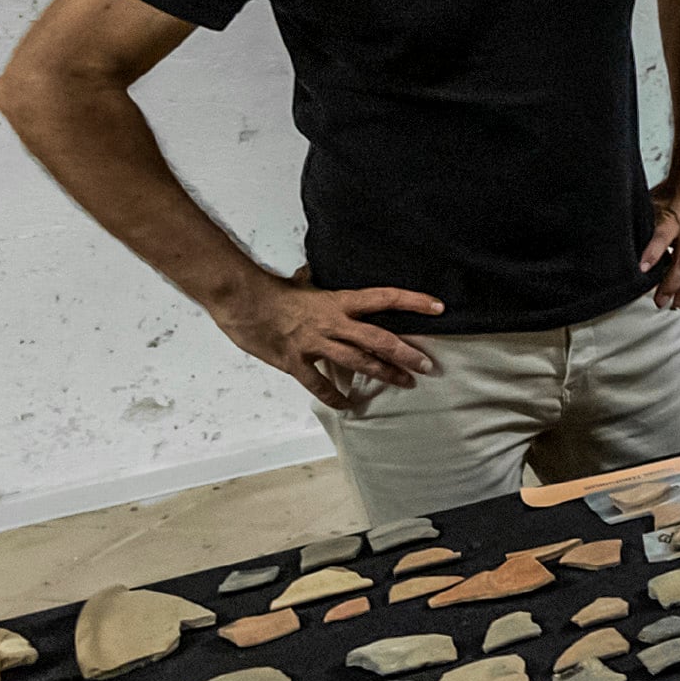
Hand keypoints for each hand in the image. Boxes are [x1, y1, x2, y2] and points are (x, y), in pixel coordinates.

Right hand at [214, 268, 443, 408]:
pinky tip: (348, 405)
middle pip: (379, 339)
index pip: (384, 298)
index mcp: (338, 301)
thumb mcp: (301, 285)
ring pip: (358, 362)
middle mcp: (332, 322)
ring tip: (405, 383)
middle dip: (406, 354)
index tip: (438, 307)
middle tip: (427, 365)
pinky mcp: (296, 361)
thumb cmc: (271, 291)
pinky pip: (319, 384)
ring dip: (384, 374)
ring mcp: (315, 343)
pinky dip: (335, 397)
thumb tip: (309, 275)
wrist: (241, 301)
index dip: (413, 301)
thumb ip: (313, 286)